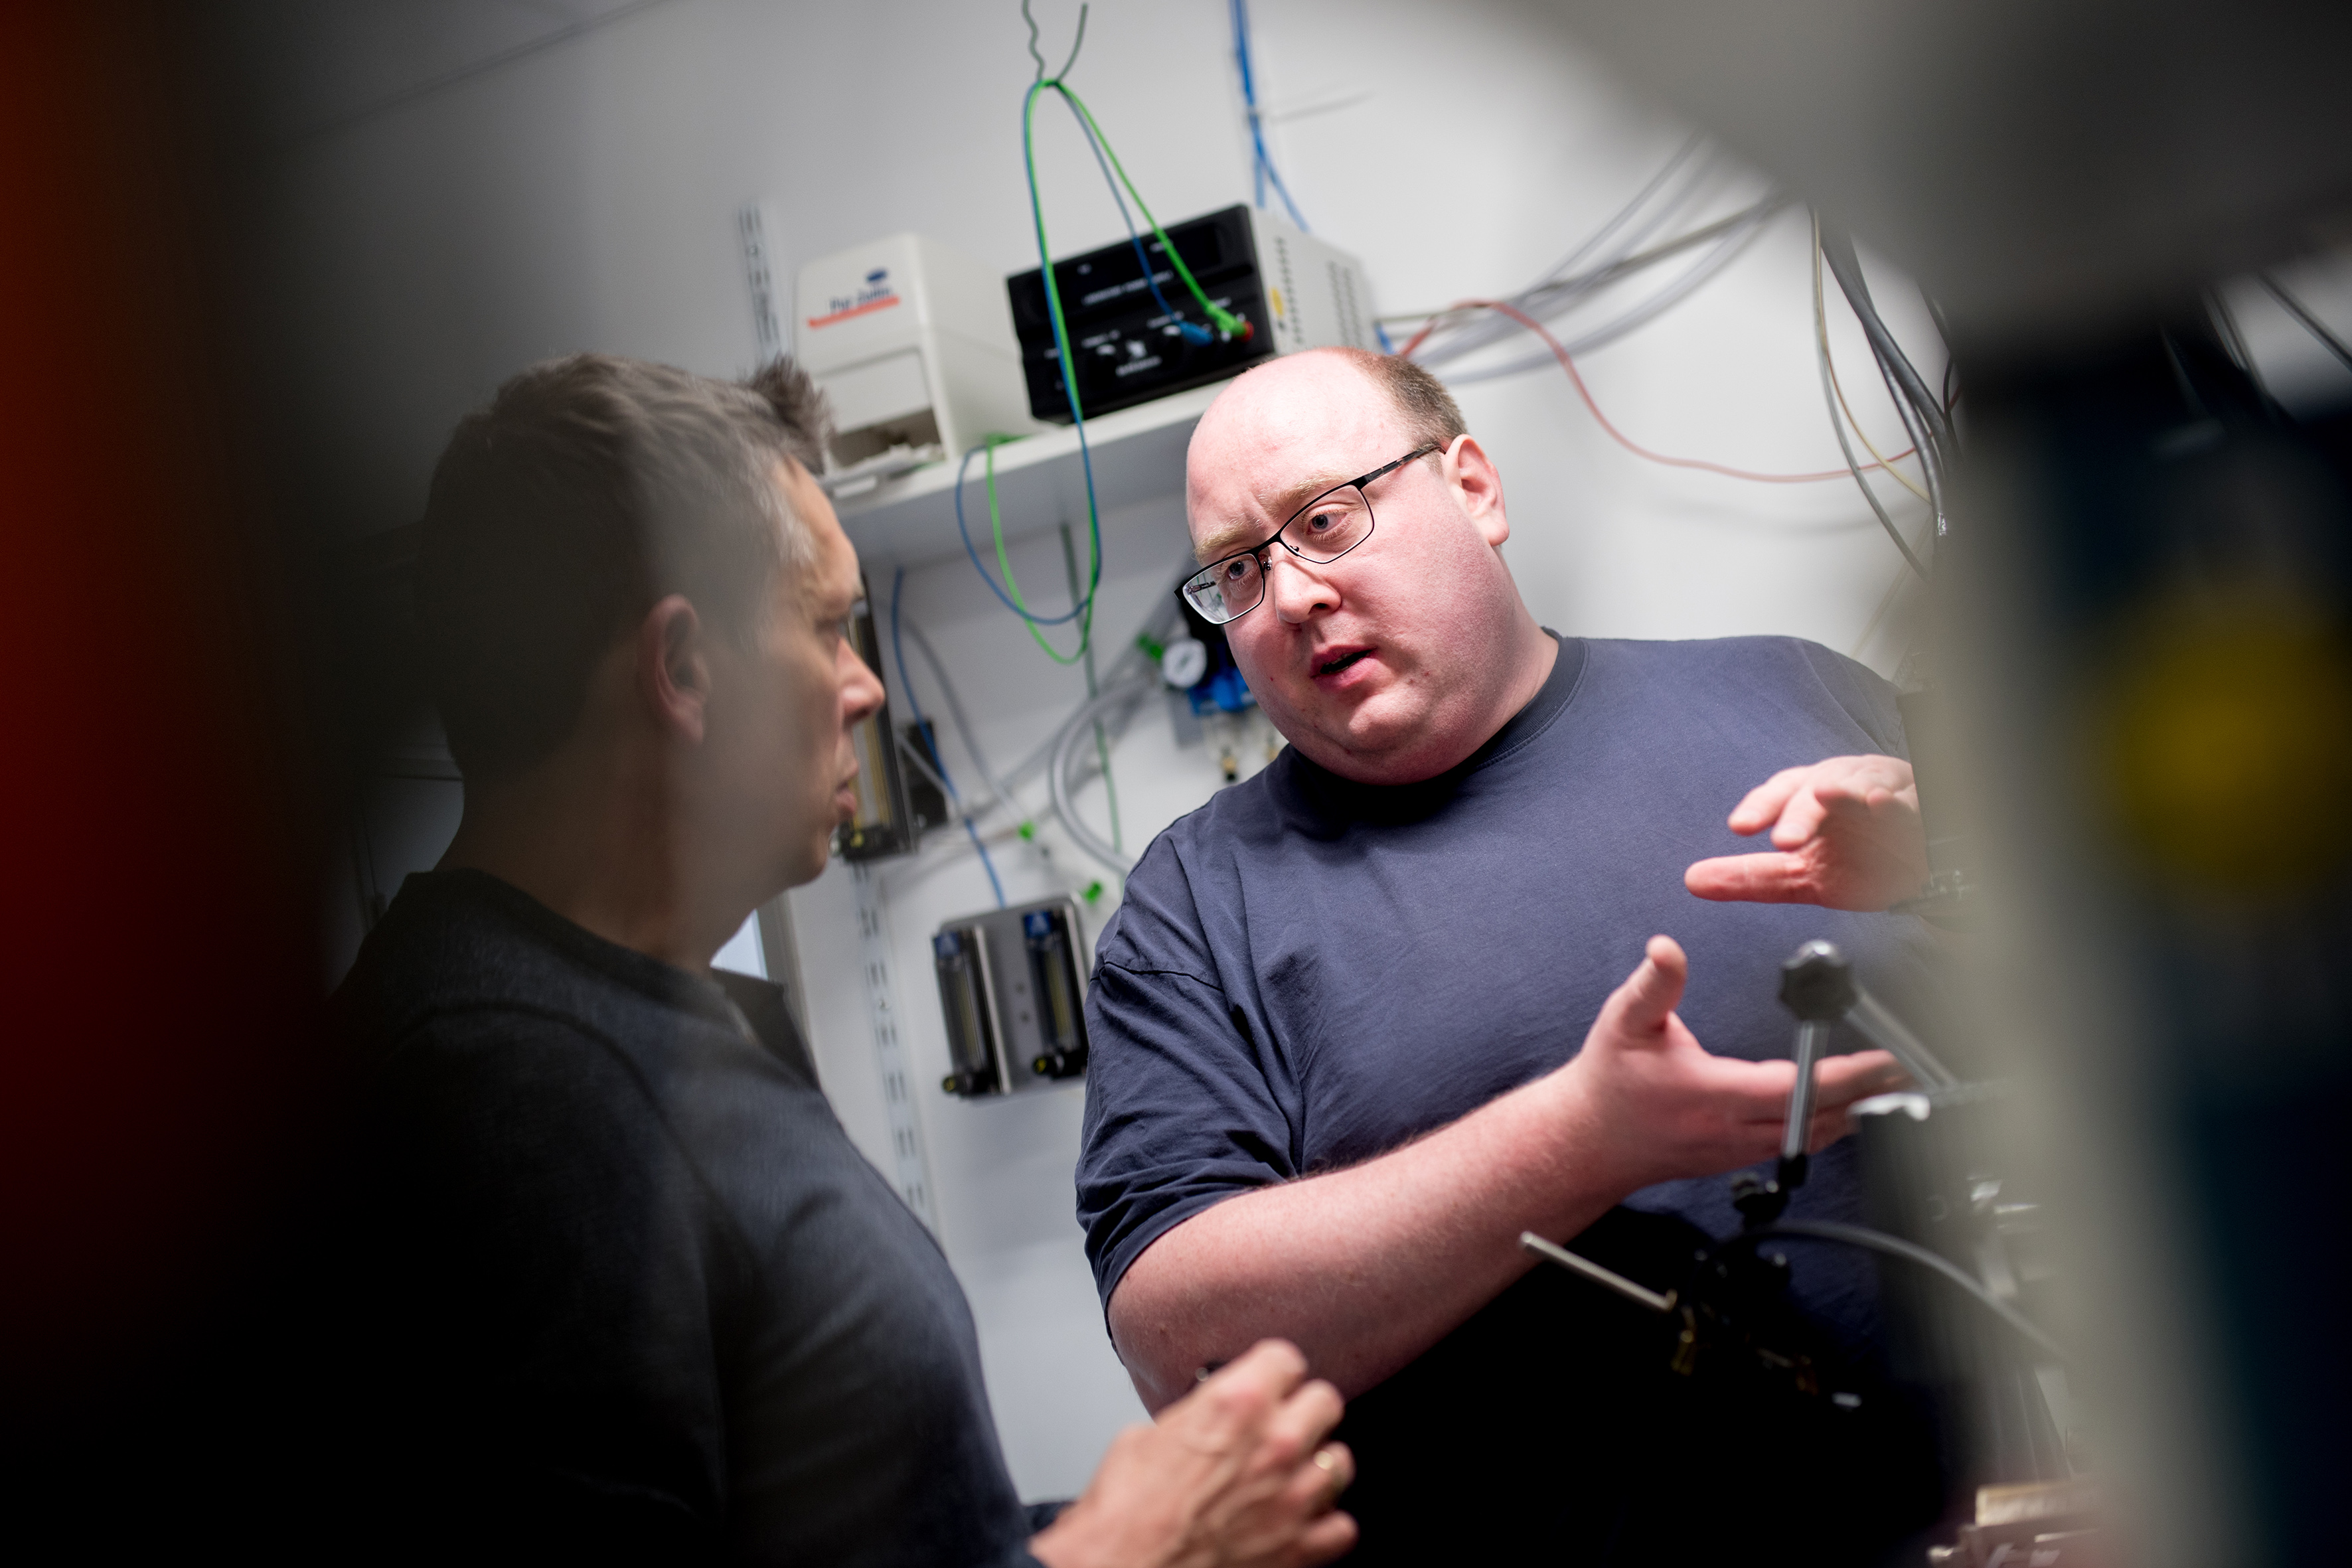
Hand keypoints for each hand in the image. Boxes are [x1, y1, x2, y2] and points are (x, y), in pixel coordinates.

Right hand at [1031, 1340, 1356, 1567]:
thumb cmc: (1125, 1513)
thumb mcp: (1146, 1435)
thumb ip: (1193, 1417)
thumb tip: (1202, 1417)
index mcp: (1237, 1403)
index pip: (1286, 1358)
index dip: (1271, 1371)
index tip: (1267, 1380)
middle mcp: (1275, 1444)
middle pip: (1325, 1401)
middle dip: (1302, 1409)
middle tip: (1281, 1422)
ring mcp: (1293, 1498)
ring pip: (1340, 1461)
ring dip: (1316, 1464)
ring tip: (1292, 1472)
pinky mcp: (1299, 1548)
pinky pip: (1341, 1526)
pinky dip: (1324, 1523)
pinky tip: (1302, 1520)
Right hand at [1555, 936, 1907, 1194]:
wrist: (1587, 1141)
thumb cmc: (1608, 1083)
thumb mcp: (1623, 1022)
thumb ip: (1652, 984)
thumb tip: (1667, 947)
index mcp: (1710, 1094)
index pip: (1792, 1090)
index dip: (1841, 1079)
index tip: (1879, 1062)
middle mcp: (1731, 1129)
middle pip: (1818, 1120)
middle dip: (1868, 1096)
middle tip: (1907, 1072)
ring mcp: (1737, 1149)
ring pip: (1812, 1137)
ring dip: (1854, 1113)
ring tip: (1889, 1089)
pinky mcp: (1736, 1156)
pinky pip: (1796, 1144)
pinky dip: (1828, 1126)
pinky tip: (1845, 1110)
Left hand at [1683, 755, 1927, 911]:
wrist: (1925, 877)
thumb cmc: (1861, 861)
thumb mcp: (1803, 875)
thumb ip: (1752, 878)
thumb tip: (1692, 880)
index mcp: (1814, 796)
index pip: (1782, 792)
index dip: (1761, 806)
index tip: (1740, 828)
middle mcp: (1847, 784)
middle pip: (1817, 785)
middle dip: (1798, 810)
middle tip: (1784, 842)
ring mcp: (1887, 790)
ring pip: (1863, 779)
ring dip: (1844, 788)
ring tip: (1826, 796)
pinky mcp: (1924, 805)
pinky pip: (1911, 798)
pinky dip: (1896, 800)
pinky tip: (1882, 804)